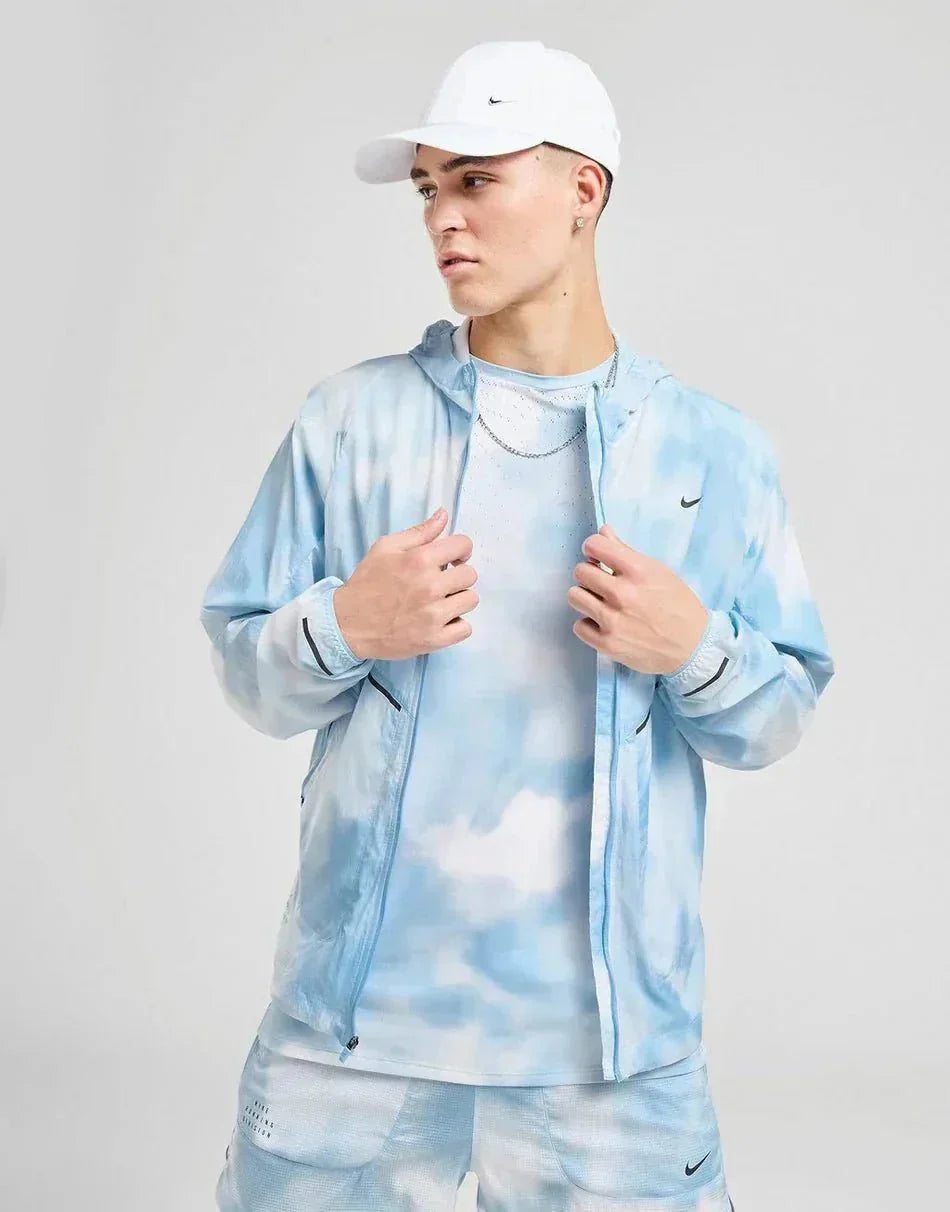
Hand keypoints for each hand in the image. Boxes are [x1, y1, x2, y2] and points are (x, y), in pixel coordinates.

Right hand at [332, 507, 479, 661]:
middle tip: (442, 581)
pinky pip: (465, 628)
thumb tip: (444, 515)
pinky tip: (440, 620)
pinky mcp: (434, 639)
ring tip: (440, 601)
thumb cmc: (367, 583)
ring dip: (458, 599)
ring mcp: (433, 615)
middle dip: (458, 575)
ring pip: (470, 600)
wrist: (348, 623)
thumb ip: (419, 532)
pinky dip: (456, 624)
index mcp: (419, 560)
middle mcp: (430, 586)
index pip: (463, 545)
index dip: (460, 549)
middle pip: (470, 575)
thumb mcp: (385, 548)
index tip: (453, 558)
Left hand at [567, 524, 708, 674]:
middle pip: (580, 571)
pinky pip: (578, 626)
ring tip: (600, 603)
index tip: (598, 556)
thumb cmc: (678, 605)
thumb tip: (602, 532)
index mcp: (638, 571)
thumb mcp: (659, 572)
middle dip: (589, 573)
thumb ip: (627, 552)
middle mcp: (622, 594)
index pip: (595, 546)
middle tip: (601, 582)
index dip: (593, 548)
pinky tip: (603, 624)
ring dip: (586, 597)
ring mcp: (613, 621)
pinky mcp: (607, 644)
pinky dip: (589, 624)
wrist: (692, 647)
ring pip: (574, 596)